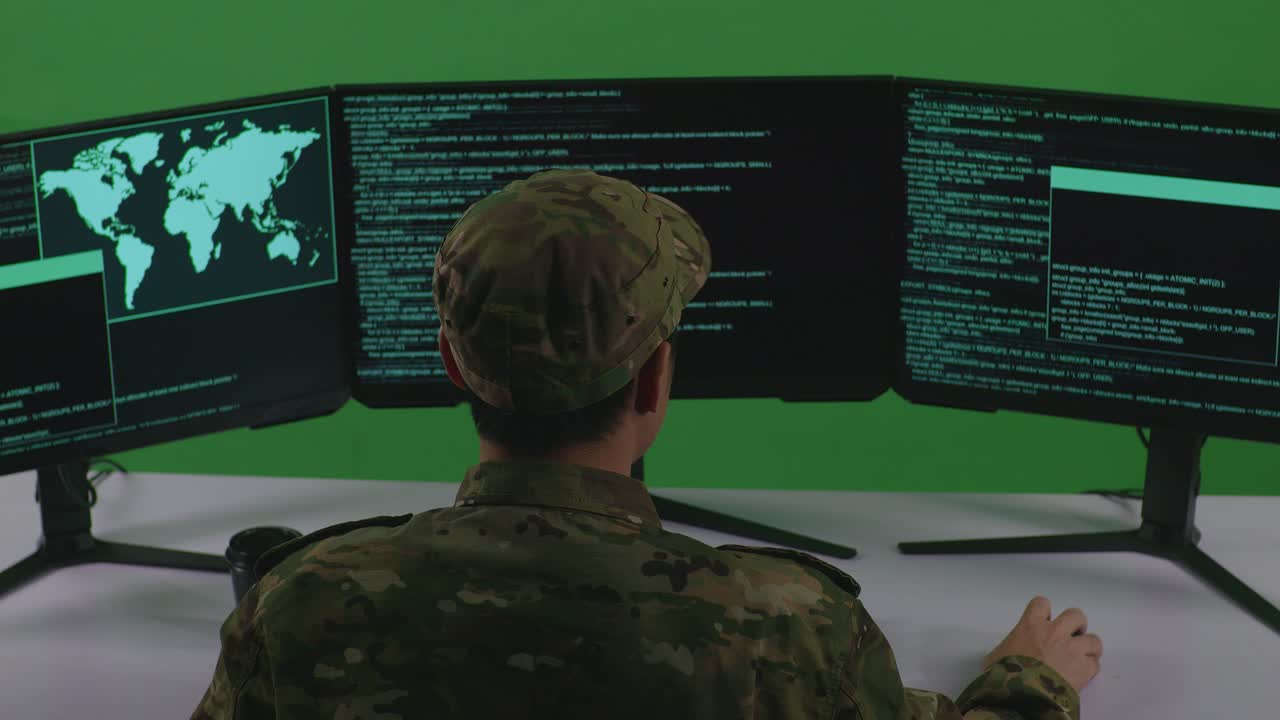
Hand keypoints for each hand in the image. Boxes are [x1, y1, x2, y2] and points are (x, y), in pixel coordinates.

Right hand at [983, 596, 1102, 691]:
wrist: (1020, 693)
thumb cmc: (1004, 673)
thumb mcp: (997, 654)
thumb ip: (1009, 647)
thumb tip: (1008, 653)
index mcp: (1031, 625)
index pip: (1042, 604)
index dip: (1045, 612)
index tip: (1046, 621)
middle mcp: (1054, 632)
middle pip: (1076, 615)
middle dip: (1076, 625)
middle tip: (1071, 636)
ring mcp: (1072, 649)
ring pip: (1094, 640)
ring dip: (1089, 648)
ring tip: (1082, 657)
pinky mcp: (1084, 669)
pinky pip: (1095, 664)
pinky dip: (1090, 669)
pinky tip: (1082, 675)